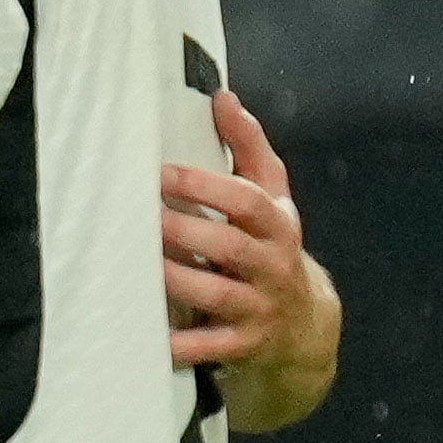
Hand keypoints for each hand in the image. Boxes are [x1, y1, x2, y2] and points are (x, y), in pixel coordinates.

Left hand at [165, 89, 336, 403]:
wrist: (306, 326)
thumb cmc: (272, 248)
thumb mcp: (272, 199)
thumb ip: (248, 149)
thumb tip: (222, 96)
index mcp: (278, 226)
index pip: (247, 202)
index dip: (206, 186)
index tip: (161, 173)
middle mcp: (272, 267)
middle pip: (230, 247)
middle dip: (186, 231)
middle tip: (141, 216)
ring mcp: (259, 309)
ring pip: (216, 295)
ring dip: (177, 279)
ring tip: (135, 262)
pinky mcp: (243, 346)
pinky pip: (209, 347)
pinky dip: (180, 344)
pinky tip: (148, 335)